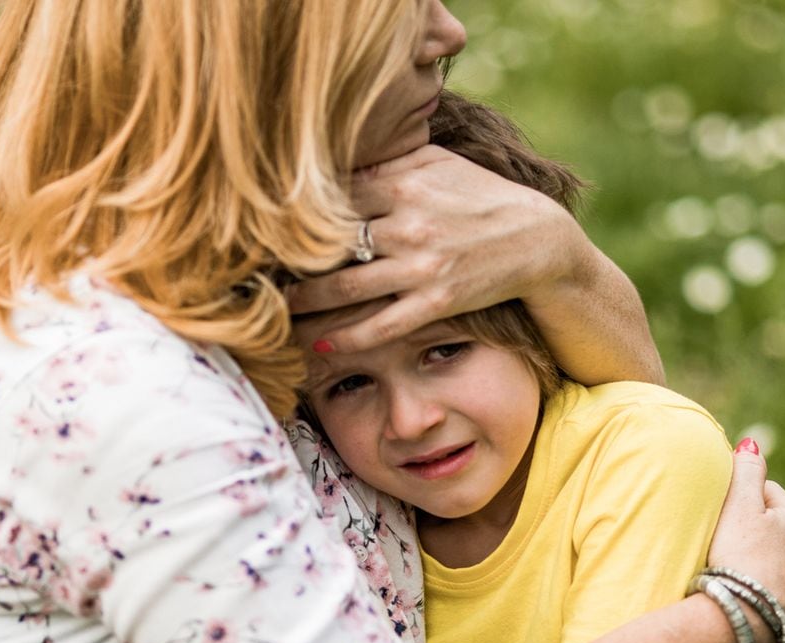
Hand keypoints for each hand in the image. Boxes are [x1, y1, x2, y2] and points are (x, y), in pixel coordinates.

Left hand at [287, 144, 584, 351]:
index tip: (260, 224)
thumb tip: (340, 156)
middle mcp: (409, 224)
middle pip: (330, 244)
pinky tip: (315, 344)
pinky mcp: (437, 302)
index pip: (334, 196)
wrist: (537, 240)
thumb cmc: (483, 197)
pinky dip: (346, 337)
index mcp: (405, 184)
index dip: (295, 213)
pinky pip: (381, 325)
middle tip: (247, 273)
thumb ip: (391, 162)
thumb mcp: (440, 165)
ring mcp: (423, 266)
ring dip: (304, 302)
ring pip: (346, 287)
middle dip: (287, 260)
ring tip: (272, 310)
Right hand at [705, 441, 784, 642]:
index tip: (723, 513)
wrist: (744, 619)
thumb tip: (753, 443)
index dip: (744, 500)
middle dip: (762, 533)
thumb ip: (746, 471)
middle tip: (729, 544)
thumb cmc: (737, 558)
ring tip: (748, 576)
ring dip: (777, 566)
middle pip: (783, 531)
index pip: (770, 495)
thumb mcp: (737, 507)